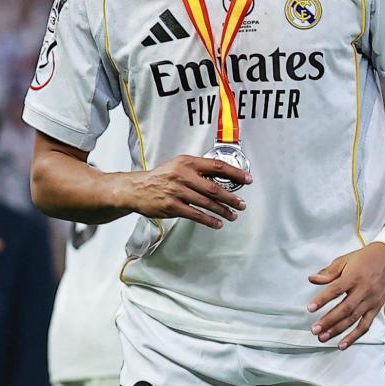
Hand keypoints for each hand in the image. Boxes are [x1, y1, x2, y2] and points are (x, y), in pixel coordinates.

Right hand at [118, 156, 249, 228]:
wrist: (137, 189)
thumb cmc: (161, 177)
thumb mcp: (178, 165)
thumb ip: (198, 169)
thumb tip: (223, 176)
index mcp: (187, 162)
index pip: (216, 166)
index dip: (234, 173)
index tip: (247, 179)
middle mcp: (182, 175)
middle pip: (213, 187)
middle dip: (231, 197)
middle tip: (241, 203)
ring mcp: (177, 191)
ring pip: (206, 202)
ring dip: (223, 210)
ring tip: (233, 215)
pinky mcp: (172, 206)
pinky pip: (195, 214)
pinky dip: (209, 220)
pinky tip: (217, 223)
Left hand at [307, 243, 384, 348]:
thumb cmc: (366, 259)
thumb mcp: (345, 260)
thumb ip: (328, 272)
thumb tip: (312, 279)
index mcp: (354, 277)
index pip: (335, 290)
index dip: (322, 300)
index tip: (310, 308)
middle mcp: (363, 290)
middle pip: (344, 309)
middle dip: (328, 321)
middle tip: (315, 330)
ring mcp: (371, 301)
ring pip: (353, 319)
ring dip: (338, 330)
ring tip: (323, 337)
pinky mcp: (376, 308)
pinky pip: (365, 325)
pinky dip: (354, 336)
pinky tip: (343, 344)